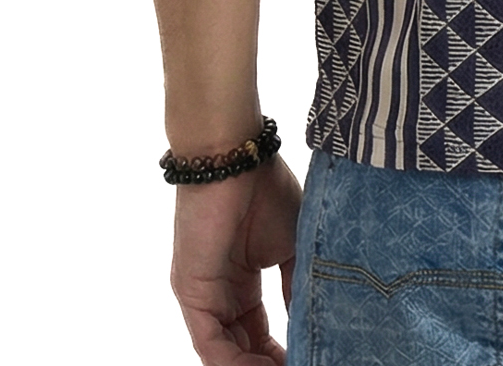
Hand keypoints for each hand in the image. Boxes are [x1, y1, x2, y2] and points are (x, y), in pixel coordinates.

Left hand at [170, 154, 302, 362]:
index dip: (280, 353)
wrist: (235, 157)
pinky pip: (211, 344)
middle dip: (268, 364)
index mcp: (239, 283)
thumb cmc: (263, 188)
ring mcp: (203, 298)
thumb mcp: (291, 244)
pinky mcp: (192, 295)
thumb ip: (295, 285)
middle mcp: (218, 296)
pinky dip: (236, 363)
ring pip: (226, 353)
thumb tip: (308, 319)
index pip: (257, 334)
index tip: (310, 357)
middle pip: (242, 349)